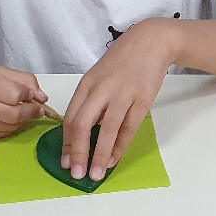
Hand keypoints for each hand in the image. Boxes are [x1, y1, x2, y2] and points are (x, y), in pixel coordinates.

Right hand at [0, 66, 48, 142]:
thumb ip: (20, 80)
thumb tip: (42, 97)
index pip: (15, 94)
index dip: (29, 94)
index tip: (33, 94)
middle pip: (15, 114)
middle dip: (32, 112)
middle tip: (38, 109)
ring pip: (11, 127)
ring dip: (22, 120)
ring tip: (22, 111)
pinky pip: (1, 134)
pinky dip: (10, 127)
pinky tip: (7, 118)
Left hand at [61, 17, 181, 183]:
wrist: (151, 42)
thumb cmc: (122, 61)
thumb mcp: (98, 75)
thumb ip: (89, 99)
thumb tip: (80, 131)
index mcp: (87, 83)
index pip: (71, 117)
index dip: (66, 143)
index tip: (65, 161)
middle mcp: (101, 89)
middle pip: (82, 124)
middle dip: (77, 152)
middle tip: (76, 173)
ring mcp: (122, 94)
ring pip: (106, 130)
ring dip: (99, 155)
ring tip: (95, 174)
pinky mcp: (142, 100)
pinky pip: (128, 128)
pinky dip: (119, 147)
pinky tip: (113, 159)